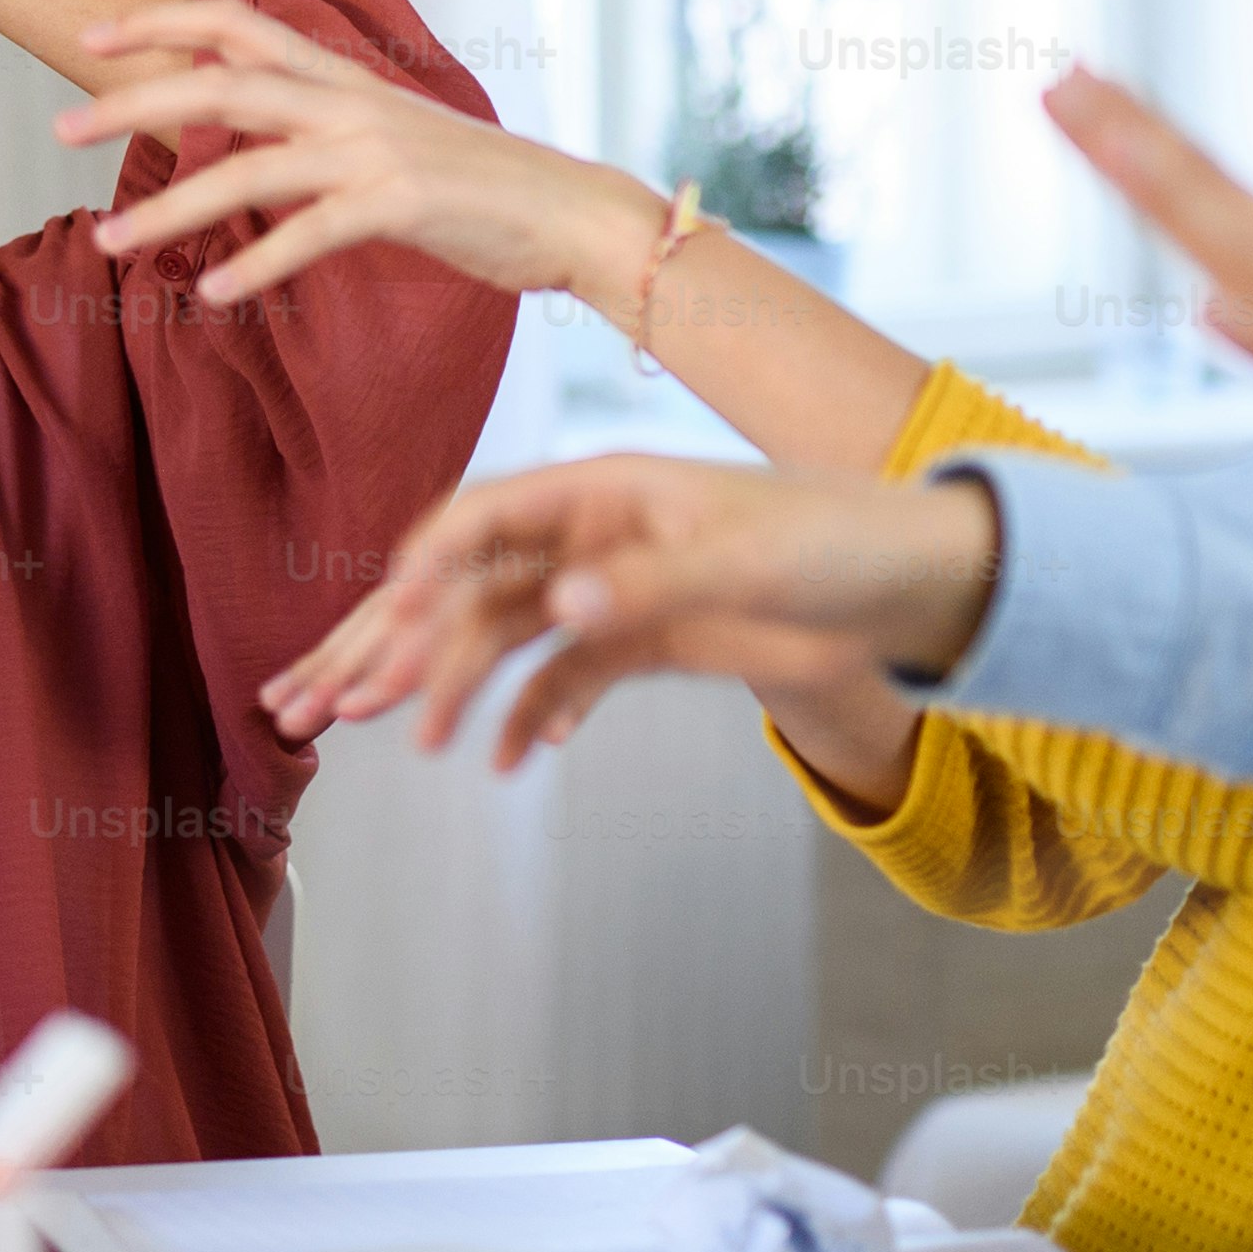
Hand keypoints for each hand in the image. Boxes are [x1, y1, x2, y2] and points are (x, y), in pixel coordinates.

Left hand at [60, 0, 646, 307]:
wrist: (566, 210)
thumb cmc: (473, 186)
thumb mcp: (385, 137)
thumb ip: (317, 129)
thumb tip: (250, 142)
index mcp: (341, 78)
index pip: (238, 24)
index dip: (163, 23)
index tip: (93, 37)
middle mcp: (347, 101)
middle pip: (220, 82)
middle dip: (131, 100)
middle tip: (57, 126)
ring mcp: (372, 150)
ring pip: (246, 165)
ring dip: (168, 208)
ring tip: (108, 242)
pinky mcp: (399, 203)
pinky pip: (309, 233)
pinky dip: (256, 262)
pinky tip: (212, 292)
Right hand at [265, 454, 1001, 763]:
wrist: (915, 588)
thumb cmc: (840, 543)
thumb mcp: (745, 561)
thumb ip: (648, 582)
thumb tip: (558, 603)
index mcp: (605, 489)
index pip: (484, 518)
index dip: (425, 569)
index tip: (384, 623)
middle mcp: (592, 536)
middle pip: (472, 583)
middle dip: (401, 638)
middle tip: (336, 696)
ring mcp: (612, 587)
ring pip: (504, 635)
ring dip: (451, 685)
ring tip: (404, 737)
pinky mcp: (642, 638)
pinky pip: (563, 680)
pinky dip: (531, 717)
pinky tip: (505, 761)